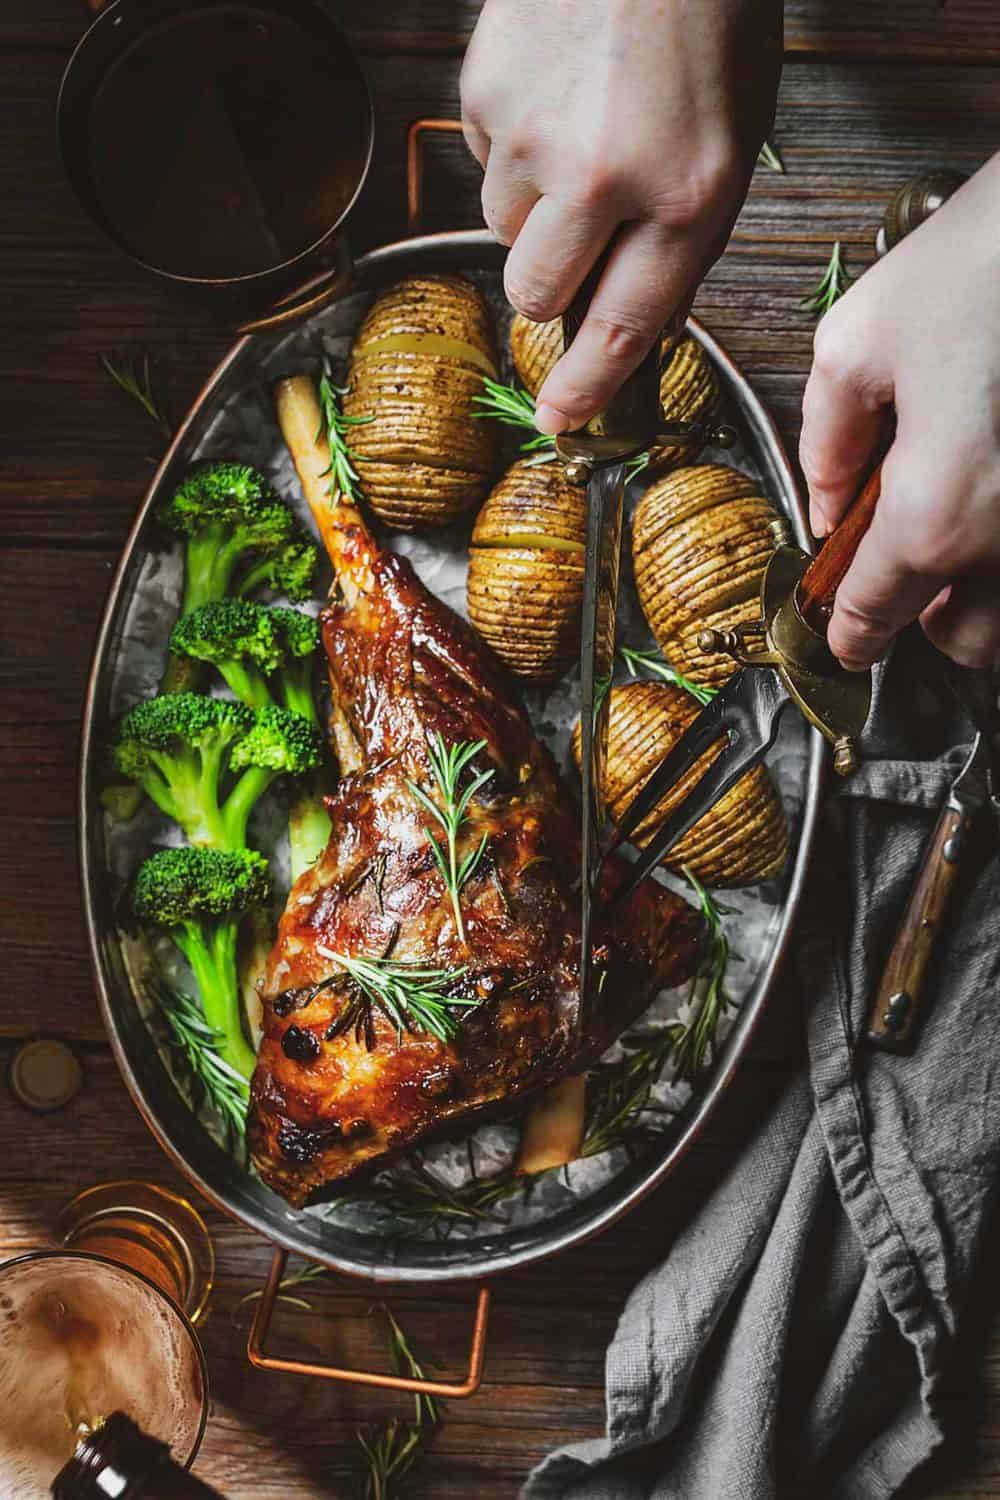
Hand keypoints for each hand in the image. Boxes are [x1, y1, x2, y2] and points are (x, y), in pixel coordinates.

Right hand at [461, 0, 782, 432]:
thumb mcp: (733, 141)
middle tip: (569, 244)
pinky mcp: (486, 94)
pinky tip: (553, 90)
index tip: (559, 419)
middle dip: (547, 285)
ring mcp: (536, 137)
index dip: (584, 387)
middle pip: (537, 294)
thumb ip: (684, 235)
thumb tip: (633, 315)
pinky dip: (511, 140)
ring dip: (530, 205)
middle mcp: (608, 180)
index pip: (623, 330)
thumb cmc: (704, 18)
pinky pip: (481, 157)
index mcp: (689, 198)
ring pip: (502, 229)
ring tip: (575, 132)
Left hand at [800, 155, 999, 670]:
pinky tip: (997, 494)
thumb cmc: (987, 258)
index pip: (876, 614)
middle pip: (968, 642)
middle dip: (929, 621)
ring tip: (960, 534)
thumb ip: (829, 443)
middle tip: (905, 568)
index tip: (838, 637)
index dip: (847, 633)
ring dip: (984, 600)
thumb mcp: (859, 341)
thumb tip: (829, 502)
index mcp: (935, 514)